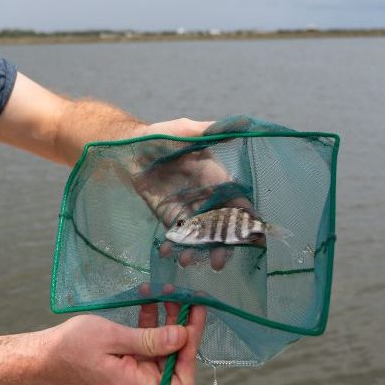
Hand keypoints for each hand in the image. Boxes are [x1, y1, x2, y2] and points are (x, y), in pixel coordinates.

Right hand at [40, 305, 206, 384]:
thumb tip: (182, 336)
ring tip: (167, 295)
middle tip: (187, 300)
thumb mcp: (112, 337)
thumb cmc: (70, 348)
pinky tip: (148, 302)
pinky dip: (150, 325)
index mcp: (137, 384)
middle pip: (175, 362)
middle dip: (182, 329)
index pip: (181, 380)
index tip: (192, 320)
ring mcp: (132, 372)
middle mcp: (139, 383)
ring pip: (162, 350)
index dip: (191, 351)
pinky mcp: (125, 361)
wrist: (43, 355)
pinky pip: (146, 345)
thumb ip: (150, 340)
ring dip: (166, 323)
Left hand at [125, 118, 244, 269]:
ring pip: (200, 235)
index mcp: (217, 179)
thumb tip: (244, 121)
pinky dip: (174, 245)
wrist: (129, 147)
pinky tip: (168, 254)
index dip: (248, 221)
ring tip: (187, 261)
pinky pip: (176, 234)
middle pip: (221, 227)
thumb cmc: (161, 135)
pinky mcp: (168, 215)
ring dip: (197, 251)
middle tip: (218, 262)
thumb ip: (211, 131)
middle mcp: (206, 197)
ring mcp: (187, 208)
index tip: (255, 238)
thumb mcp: (186, 130)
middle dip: (222, 246)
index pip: (239, 204)